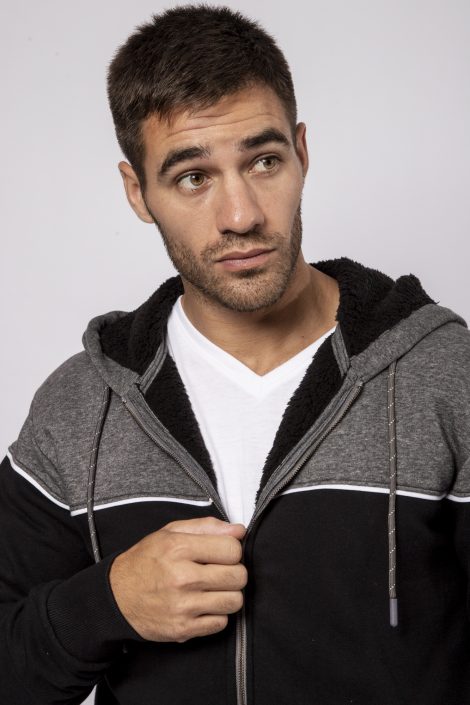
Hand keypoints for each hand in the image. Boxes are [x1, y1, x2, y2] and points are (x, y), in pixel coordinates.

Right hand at [109, 516, 246, 641]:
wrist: (116, 597)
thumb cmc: (145, 561)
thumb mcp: (170, 533)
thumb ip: (206, 527)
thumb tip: (239, 531)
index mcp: (179, 548)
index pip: (233, 549)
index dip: (232, 550)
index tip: (222, 553)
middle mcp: (182, 578)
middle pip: (238, 576)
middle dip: (234, 572)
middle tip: (219, 571)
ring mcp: (183, 606)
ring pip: (234, 601)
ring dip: (228, 594)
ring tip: (213, 589)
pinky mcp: (183, 629)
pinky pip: (221, 623)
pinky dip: (216, 614)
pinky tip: (203, 605)